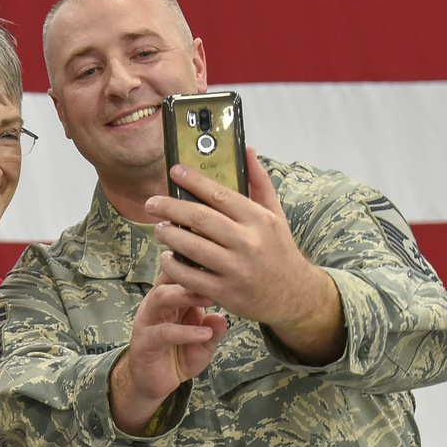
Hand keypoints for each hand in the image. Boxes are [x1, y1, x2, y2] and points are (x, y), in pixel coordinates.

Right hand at [109, 280, 225, 434]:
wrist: (154, 383)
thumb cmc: (179, 356)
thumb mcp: (204, 343)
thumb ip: (214, 330)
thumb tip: (224, 317)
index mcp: (170, 299)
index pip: (180, 273)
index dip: (197, 265)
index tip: (222, 263)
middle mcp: (156, 305)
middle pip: (169, 278)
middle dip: (192, 275)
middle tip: (217, 276)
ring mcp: (147, 321)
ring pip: (161, 298)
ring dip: (185, 296)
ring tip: (210, 300)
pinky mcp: (144, 341)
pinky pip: (163, 332)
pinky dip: (185, 332)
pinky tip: (203, 334)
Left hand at [146, 148, 345, 364]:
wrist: (294, 295)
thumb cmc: (280, 251)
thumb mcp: (276, 215)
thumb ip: (260, 182)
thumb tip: (247, 151)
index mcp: (258, 219)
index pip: (220, 194)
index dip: (194, 181)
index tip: (175, 171)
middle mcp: (247, 242)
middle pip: (200, 219)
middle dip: (170, 207)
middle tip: (152, 203)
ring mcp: (235, 269)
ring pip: (191, 247)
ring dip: (169, 235)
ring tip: (159, 228)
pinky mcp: (225, 291)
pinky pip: (190, 276)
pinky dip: (173, 266)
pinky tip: (167, 257)